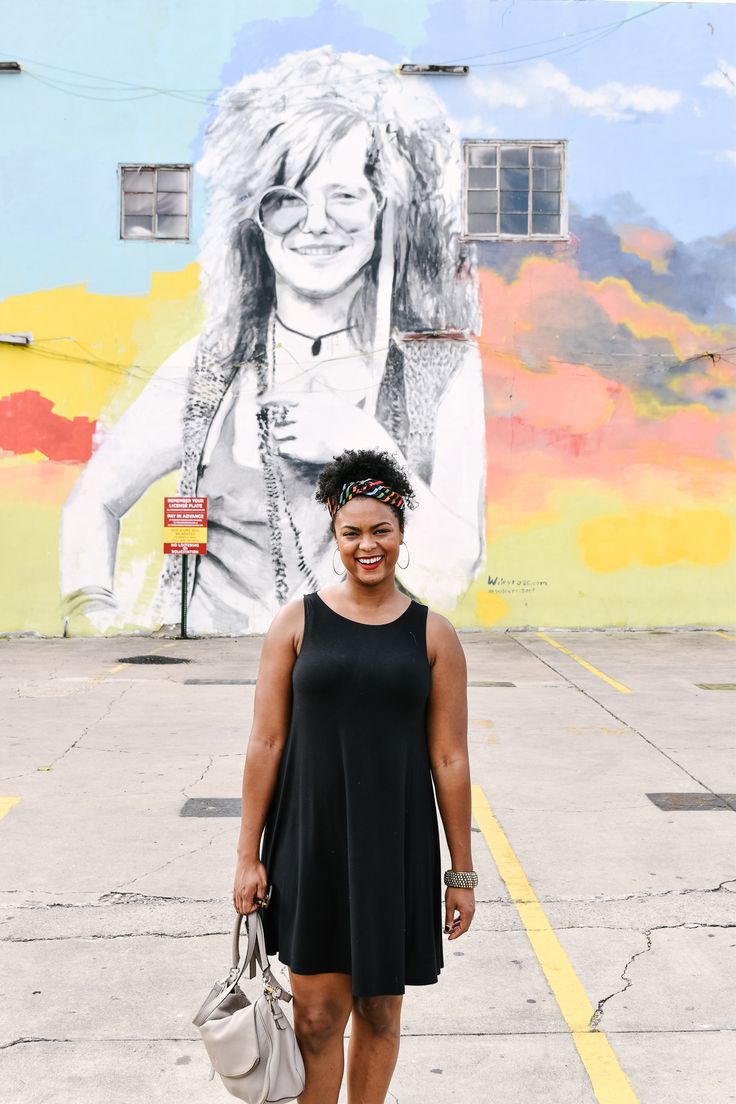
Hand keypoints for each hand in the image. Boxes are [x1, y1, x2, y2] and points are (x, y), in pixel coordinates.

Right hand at [233, 858, 268, 914]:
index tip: (259, 904)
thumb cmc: (255, 869)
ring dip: (243, 907)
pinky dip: (237, 903)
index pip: (247, 910)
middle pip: (240, 910)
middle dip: (249, 910)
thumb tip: (260, 901)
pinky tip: (242, 901)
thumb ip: (262, 894)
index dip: (254, 909)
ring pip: (236, 905)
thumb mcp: (263, 882)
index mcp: (246, 894)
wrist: (247, 859)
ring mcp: (236, 890)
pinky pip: (234, 899)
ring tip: (250, 903)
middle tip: (255, 904)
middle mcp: (239, 893)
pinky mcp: (235, 886)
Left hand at [259, 392, 392, 464]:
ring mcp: (300, 431)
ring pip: (277, 433)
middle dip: (283, 426)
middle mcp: (303, 413)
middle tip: (291, 435)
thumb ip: (322, 398)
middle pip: (279, 419)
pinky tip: (295, 454)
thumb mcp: (340, 405)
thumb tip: (314, 383)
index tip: (259, 403)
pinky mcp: (300, 449)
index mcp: (313, 400)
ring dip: (281, 439)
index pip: (282, 396)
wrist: (366, 445)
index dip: (269, 400)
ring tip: (295, 445)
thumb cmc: (358, 427)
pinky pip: (281, 449)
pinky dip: (285, 452)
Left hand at [444, 887, 474, 939]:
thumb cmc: (455, 890)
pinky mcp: (470, 904)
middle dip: (456, 931)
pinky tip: (454, 920)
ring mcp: (472, 908)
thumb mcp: (449, 905)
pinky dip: (460, 919)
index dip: (456, 935)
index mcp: (467, 913)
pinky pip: (466, 915)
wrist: (462, 877)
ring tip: (450, 928)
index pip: (463, 929)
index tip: (449, 938)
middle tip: (447, 933)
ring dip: (458, 925)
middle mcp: (471, 911)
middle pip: (465, 926)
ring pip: (466, 921)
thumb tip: (448, 928)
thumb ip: (449, 918)